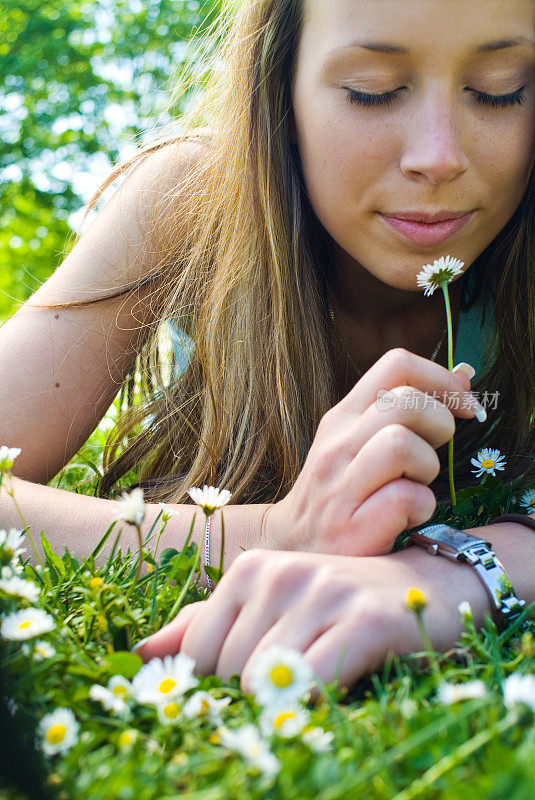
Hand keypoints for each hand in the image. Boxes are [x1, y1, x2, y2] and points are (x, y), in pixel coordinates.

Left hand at [133, 544, 489, 702]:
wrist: (423, 585)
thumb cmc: (334, 603)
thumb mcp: (266, 605)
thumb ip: (203, 627)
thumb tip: (140, 654)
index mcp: (250, 569)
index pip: (198, 652)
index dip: (220, 682)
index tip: (254, 680)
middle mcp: (281, 573)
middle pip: (228, 671)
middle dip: (254, 691)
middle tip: (293, 678)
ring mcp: (322, 593)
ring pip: (263, 681)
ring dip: (286, 696)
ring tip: (316, 675)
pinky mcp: (363, 620)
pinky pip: (311, 683)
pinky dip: (315, 700)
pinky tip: (336, 683)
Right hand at [264, 349, 476, 555]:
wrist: (293, 546)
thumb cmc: (342, 490)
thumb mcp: (363, 441)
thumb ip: (408, 408)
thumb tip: (464, 374)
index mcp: (343, 416)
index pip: (396, 365)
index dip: (441, 379)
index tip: (464, 406)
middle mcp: (337, 444)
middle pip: (406, 401)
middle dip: (440, 424)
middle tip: (434, 452)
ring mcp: (340, 485)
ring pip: (404, 445)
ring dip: (427, 468)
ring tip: (414, 485)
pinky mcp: (351, 526)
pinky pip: (408, 498)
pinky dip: (420, 509)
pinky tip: (405, 517)